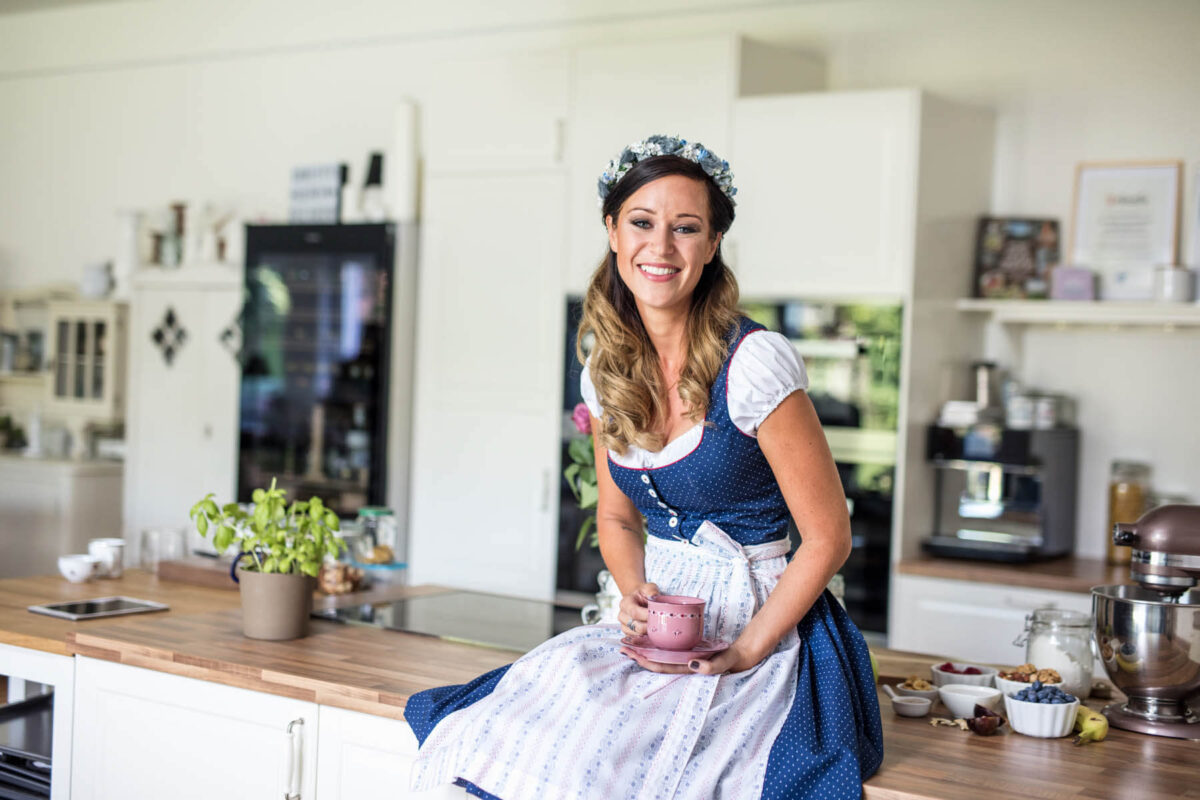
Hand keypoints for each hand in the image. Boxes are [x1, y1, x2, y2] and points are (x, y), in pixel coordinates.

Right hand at [617, 582, 657, 637]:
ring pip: (637, 635)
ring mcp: (624, 626)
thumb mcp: (648, 588)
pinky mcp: (628, 635)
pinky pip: (638, 640)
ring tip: (658, 627)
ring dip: (649, 633)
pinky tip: (654, 633)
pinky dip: (647, 638)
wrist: (638, 600)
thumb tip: (655, 599)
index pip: (635, 612)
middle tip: (662, 624)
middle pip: (636, 626)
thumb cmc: (644, 594)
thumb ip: (652, 591)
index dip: (647, 616)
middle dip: (650, 627)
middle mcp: (622, 616)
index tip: (659, 615)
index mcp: (625, 603)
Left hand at [619, 638, 768, 675]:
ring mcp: (684, 660)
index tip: (631, 653)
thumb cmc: (731, 659)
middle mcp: (682, 666)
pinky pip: (667, 651)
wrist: (741, 656)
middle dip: (638, 656)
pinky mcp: (686, 653)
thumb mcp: (724, 662)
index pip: (661, 666)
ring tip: (628, 644)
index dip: (645, 661)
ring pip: (659, 656)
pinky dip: (655, 646)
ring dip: (643, 651)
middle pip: (655, 662)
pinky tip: (647, 640)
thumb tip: (692, 665)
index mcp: (687, 669)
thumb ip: (711, 667)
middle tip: (621, 646)